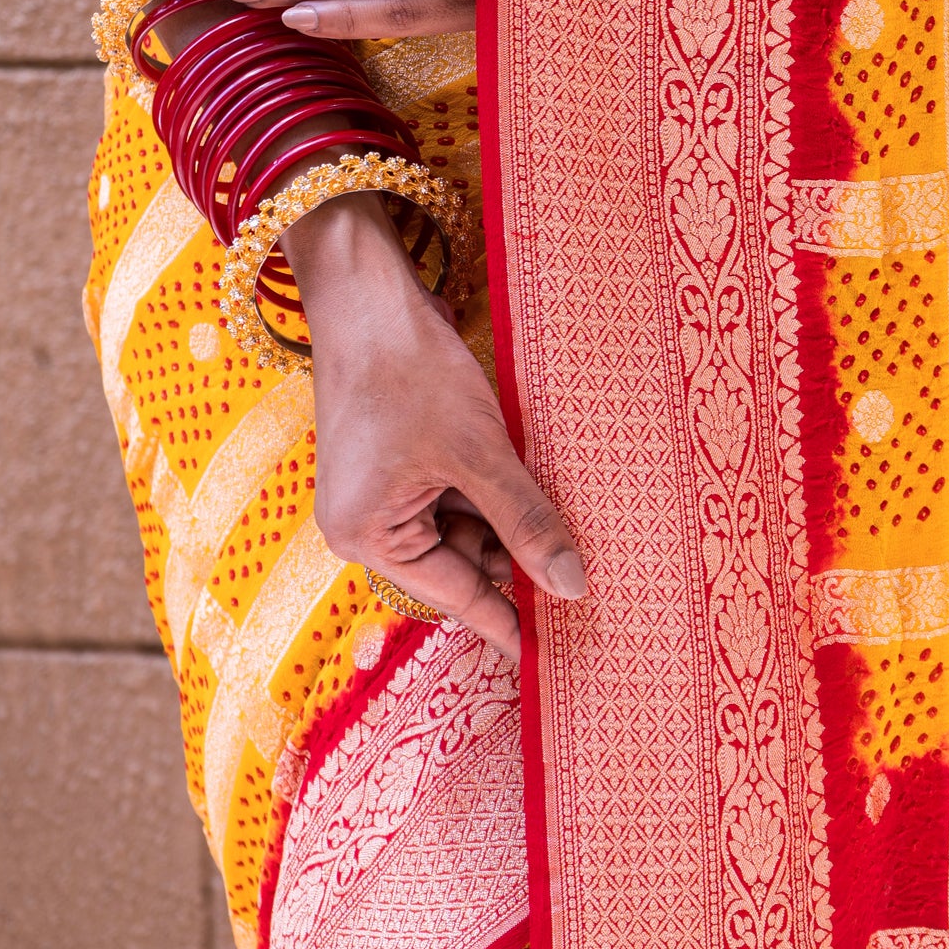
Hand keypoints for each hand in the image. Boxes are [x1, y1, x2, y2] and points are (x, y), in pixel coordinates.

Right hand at [285, 194, 585, 661]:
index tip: (548, 655)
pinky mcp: (397, 456)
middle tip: (582, 572)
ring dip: (507, 516)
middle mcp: (366, 521)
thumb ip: (525, 521)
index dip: (507, 619)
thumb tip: (570, 584)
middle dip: (514, 556)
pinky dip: (492, 487)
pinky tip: (535, 481)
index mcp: (369, 536)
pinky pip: (453, 489)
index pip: (454, 594)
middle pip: (458, 558)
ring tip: (567, 519)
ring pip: (462, 521)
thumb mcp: (479, 453)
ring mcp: (380, 487)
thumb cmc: (409, 372)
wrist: (368, 293)